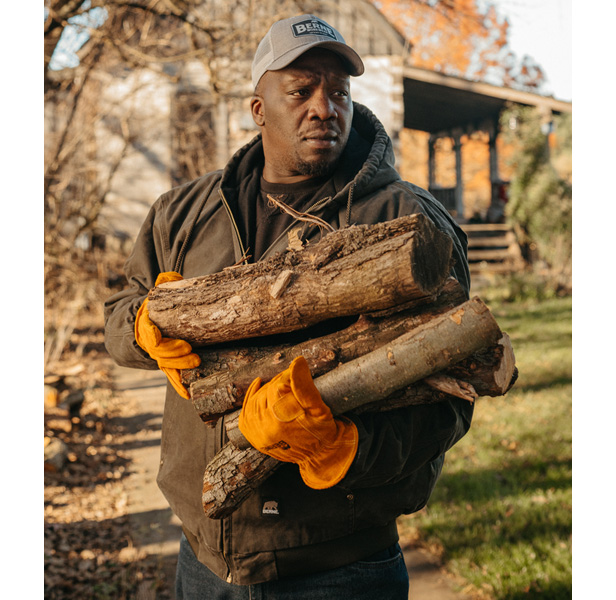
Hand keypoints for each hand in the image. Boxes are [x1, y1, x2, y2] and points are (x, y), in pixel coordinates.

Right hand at [134, 271, 200, 398]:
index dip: (158, 340)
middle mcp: (149, 344)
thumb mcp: (156, 292)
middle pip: (160, 354)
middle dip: (175, 355)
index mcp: (146, 326)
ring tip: (196, 364)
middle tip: (192, 353)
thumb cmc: (154, 306)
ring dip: (180, 369)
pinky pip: (171, 376)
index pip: (149, 336)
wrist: (141, 323)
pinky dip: (178, 386)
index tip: (171, 341)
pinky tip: (188, 395)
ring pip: (166, 366)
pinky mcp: (167, 363)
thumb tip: (170, 276)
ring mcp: (158, 356)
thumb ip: (164, 282)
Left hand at [239, 356, 357, 488]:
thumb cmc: (320, 431)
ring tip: (281, 387)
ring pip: (255, 399)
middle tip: (291, 379)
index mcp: (281, 422)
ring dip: (267, 389)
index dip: (287, 376)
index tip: (297, 373)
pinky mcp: (253, 437)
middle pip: (266, 392)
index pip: (277, 387)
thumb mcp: (318, 408)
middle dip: (278, 382)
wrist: (317, 455)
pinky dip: (250, 397)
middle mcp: (264, 429)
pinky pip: (245, 412)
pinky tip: (258, 385)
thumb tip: (297, 362)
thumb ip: (305, 386)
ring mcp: (256, 434)